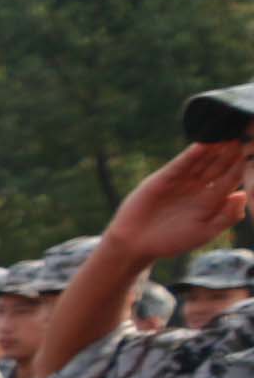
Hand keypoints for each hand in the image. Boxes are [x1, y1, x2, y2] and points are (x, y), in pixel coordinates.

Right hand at [104, 140, 253, 260]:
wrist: (136, 243)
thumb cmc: (171, 241)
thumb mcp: (205, 233)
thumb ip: (226, 217)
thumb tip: (242, 194)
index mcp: (212, 200)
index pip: (232, 178)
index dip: (242, 165)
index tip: (253, 151)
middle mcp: (199, 187)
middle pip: (219, 165)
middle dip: (231, 152)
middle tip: (244, 136)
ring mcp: (182, 180)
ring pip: (203, 160)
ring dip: (215, 147)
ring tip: (228, 134)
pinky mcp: (164, 177)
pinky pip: (181, 163)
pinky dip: (192, 153)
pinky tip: (204, 144)